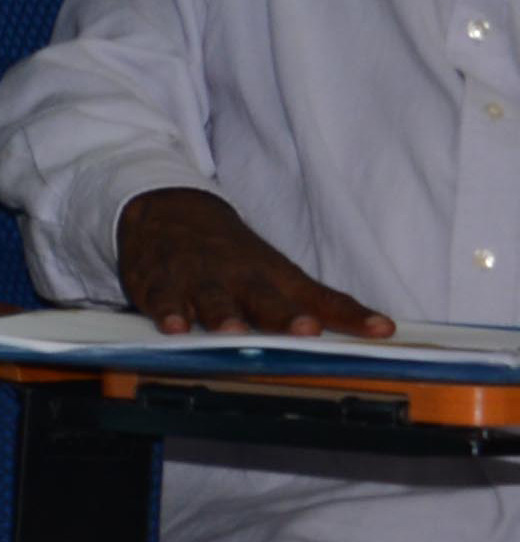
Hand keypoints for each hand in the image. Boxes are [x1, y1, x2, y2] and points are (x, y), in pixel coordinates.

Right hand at [113, 187, 395, 340]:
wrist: (170, 210)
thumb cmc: (232, 253)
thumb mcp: (279, 272)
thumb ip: (324, 304)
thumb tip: (384, 330)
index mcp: (274, 277)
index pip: (320, 299)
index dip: (349, 316)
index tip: (379, 330)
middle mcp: (240, 278)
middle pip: (265, 299)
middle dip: (284, 315)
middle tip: (305, 329)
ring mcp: (198, 279)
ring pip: (211, 299)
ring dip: (222, 315)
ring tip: (231, 331)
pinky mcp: (157, 283)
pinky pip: (160, 299)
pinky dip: (165, 311)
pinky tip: (171, 325)